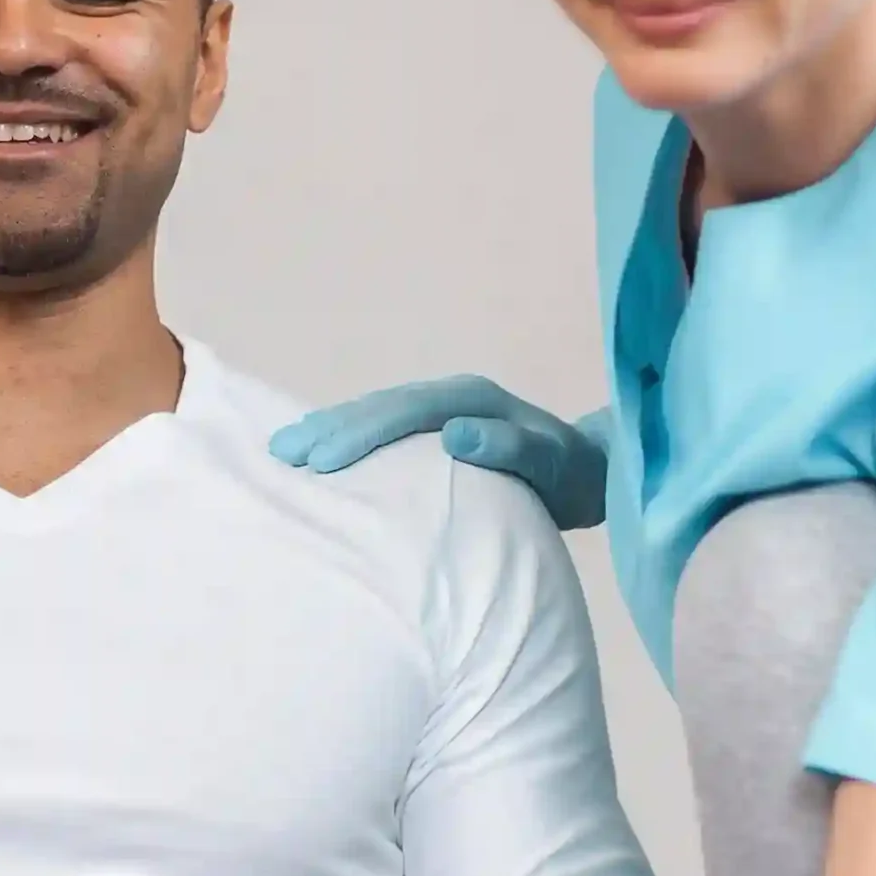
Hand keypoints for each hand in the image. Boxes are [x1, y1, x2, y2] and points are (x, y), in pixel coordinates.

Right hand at [271, 380, 611, 532]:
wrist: (593, 472)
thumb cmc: (573, 476)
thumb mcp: (554, 465)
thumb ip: (511, 449)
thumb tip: (455, 434)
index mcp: (471, 400)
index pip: (404, 410)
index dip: (362, 432)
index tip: (324, 461)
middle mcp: (451, 399)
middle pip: (379, 406)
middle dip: (330, 428)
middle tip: (282, 454)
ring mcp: (442, 413)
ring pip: (375, 415)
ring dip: (330, 431)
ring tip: (284, 451)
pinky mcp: (437, 434)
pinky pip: (385, 432)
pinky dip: (350, 440)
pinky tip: (321, 456)